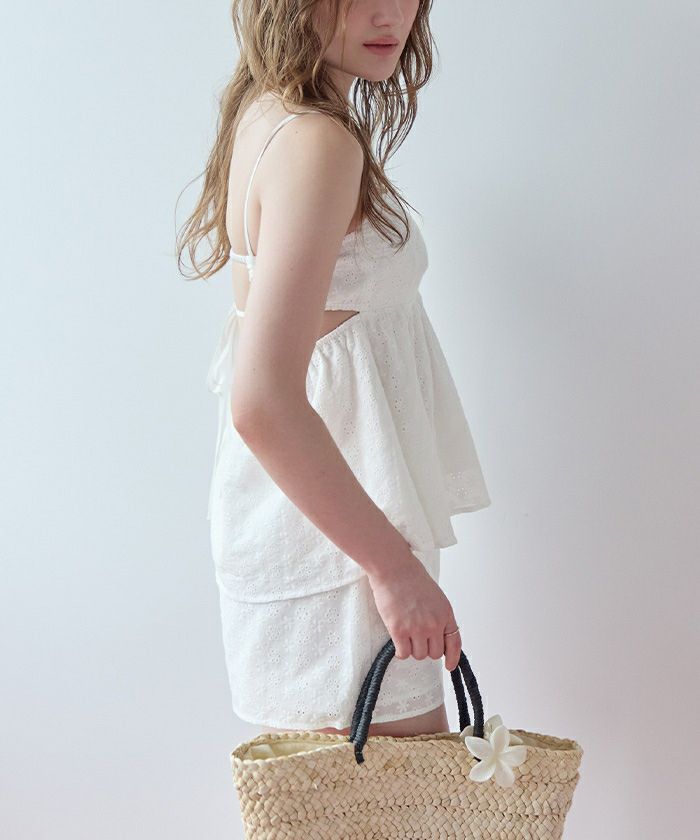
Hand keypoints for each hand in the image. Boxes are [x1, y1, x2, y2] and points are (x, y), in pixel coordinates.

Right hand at [367, 552, 461, 671]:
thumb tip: (436, 633)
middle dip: (426, 648)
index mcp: (445, 613)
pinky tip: (397, 640)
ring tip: (405, 632)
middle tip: (416, 637)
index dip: (452, 657)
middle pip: (434, 653)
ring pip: (418, 655)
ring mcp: (417, 628)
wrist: (393, 567)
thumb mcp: (435, 596)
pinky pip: (403, 653)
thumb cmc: (411, 576)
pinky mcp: (399, 631)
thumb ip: (438, 615)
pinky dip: (400, 650)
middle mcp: (434, 623)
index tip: (449, 665)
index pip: (454, 643)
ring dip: (412, 648)